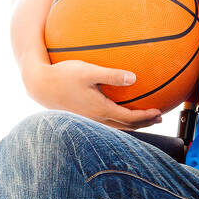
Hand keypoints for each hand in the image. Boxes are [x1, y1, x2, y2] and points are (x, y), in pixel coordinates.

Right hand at [26, 58, 163, 129]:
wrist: (40, 85)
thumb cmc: (63, 75)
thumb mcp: (88, 71)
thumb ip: (112, 75)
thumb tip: (134, 78)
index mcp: (100, 110)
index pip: (129, 119)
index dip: (146, 117)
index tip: (159, 112)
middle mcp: (96, 119)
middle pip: (126, 127)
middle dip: (144, 123)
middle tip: (159, 118)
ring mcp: (89, 121)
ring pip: (117, 127)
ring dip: (133, 124)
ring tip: (145, 118)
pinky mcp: (83, 118)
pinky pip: (107, 123)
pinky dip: (120, 121)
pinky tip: (119, 111)